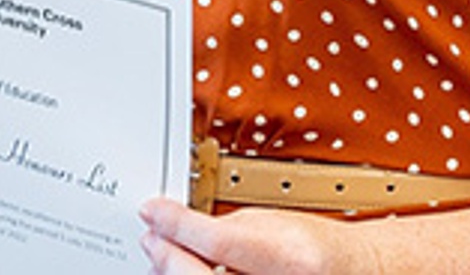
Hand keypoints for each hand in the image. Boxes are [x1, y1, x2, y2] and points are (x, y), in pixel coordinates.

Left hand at [138, 197, 365, 274]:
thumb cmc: (317, 249)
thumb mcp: (277, 221)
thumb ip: (228, 227)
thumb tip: (177, 228)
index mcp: (292, 257)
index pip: (218, 242)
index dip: (175, 224)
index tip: (152, 210)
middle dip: (169, 258)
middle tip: (153, 238)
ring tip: (163, 257)